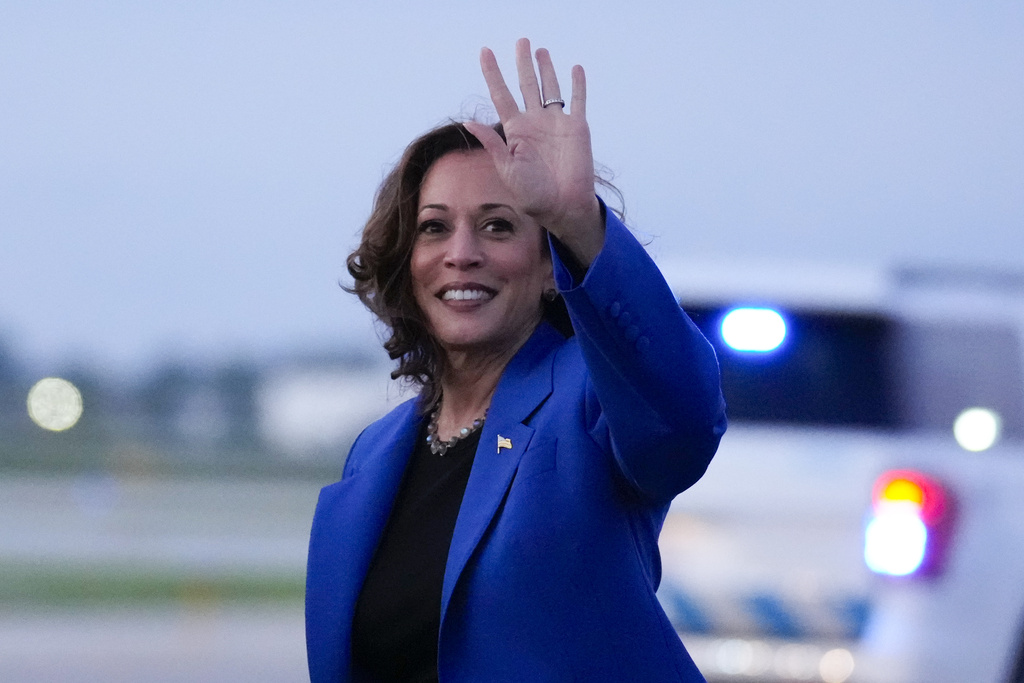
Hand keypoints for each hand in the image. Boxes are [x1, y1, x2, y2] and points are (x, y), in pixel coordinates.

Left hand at [465, 38, 604, 266]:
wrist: (561, 206)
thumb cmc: (531, 194)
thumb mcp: (507, 168)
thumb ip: (492, 143)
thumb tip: (468, 122)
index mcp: (515, 131)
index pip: (501, 95)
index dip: (492, 72)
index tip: (485, 52)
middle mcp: (534, 123)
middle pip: (526, 85)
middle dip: (522, 63)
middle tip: (521, 41)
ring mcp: (556, 123)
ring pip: (550, 88)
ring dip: (546, 69)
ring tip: (540, 50)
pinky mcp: (577, 128)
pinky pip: (577, 100)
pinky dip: (577, 84)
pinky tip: (575, 68)